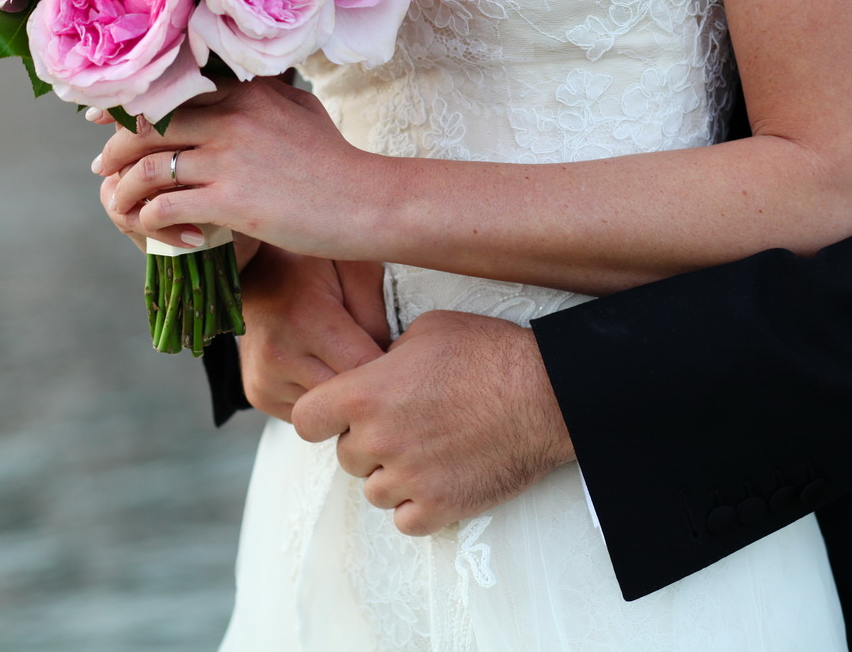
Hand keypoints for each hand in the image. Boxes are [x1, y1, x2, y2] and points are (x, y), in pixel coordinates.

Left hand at [93, 78, 384, 256]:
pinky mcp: (231, 201)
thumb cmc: (338, 163)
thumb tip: (235, 89)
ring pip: (148, 167)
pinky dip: (151, 220)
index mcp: (246, 92)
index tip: (105, 123)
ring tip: (122, 204)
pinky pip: (166, 207)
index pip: (170, 91)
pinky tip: (159, 232)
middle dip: (115, 148)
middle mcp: (232, 116)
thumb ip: (262, 96)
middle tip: (103, 167)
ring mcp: (229, 158)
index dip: (129, 108)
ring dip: (124, 190)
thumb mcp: (301, 110)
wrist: (368, 203)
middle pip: (147, 125)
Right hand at [236, 246, 390, 420]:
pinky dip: (319, 399)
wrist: (250, 273)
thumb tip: (391, 358)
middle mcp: (280, 354)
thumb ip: (377, 312)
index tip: (398, 358)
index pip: (365, 368)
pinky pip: (307, 415)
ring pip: (328, 412)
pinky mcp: (260, 396)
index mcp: (307, 319)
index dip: (389, 367)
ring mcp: (266, 380)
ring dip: (341, 396)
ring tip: (341, 360)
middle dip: (367, 386)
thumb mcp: (351, 268)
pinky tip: (319, 370)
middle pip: (347, 398)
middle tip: (375, 363)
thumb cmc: (304, 266)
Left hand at [291, 310, 575, 535]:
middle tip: (406, 426)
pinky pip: (405, 520)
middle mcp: (378, 440)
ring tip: (429, 451)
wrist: (546, 393)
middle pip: (345, 457)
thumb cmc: (489, 353)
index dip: (321, 418)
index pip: (305, 421)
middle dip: (368, 444)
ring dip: (393, 477)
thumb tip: (374, 372)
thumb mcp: (426, 331)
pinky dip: (418, 506)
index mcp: (365, 393)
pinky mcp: (439, 507)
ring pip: (374, 491)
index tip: (339, 416)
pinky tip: (439, 479)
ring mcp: (408, 478)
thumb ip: (385, 356)